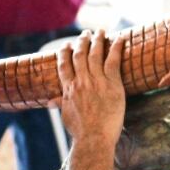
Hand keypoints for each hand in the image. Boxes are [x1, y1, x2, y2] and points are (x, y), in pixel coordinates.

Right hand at [54, 30, 125, 149]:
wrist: (93, 138)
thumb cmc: (80, 131)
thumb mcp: (66, 116)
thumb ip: (60, 104)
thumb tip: (50, 102)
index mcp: (68, 89)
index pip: (64, 65)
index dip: (65, 52)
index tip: (66, 45)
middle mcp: (81, 81)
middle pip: (79, 55)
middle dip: (82, 41)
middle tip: (85, 33)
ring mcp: (96, 81)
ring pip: (95, 54)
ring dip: (97, 40)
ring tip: (100, 31)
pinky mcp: (112, 83)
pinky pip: (114, 60)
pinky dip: (116, 47)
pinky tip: (119, 38)